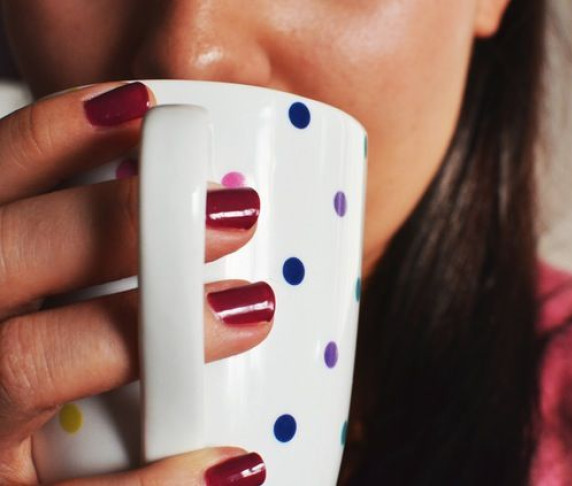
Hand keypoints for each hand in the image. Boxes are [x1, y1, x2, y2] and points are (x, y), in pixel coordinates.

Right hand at [0, 82, 271, 483]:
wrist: (42, 481)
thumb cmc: (55, 404)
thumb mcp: (48, 318)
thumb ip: (85, 273)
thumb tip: (215, 222)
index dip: (50, 135)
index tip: (143, 103)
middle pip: (3, 256)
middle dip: (112, 218)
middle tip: (236, 212)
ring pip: (22, 364)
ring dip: (138, 329)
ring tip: (254, 309)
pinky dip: (156, 485)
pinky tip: (238, 462)